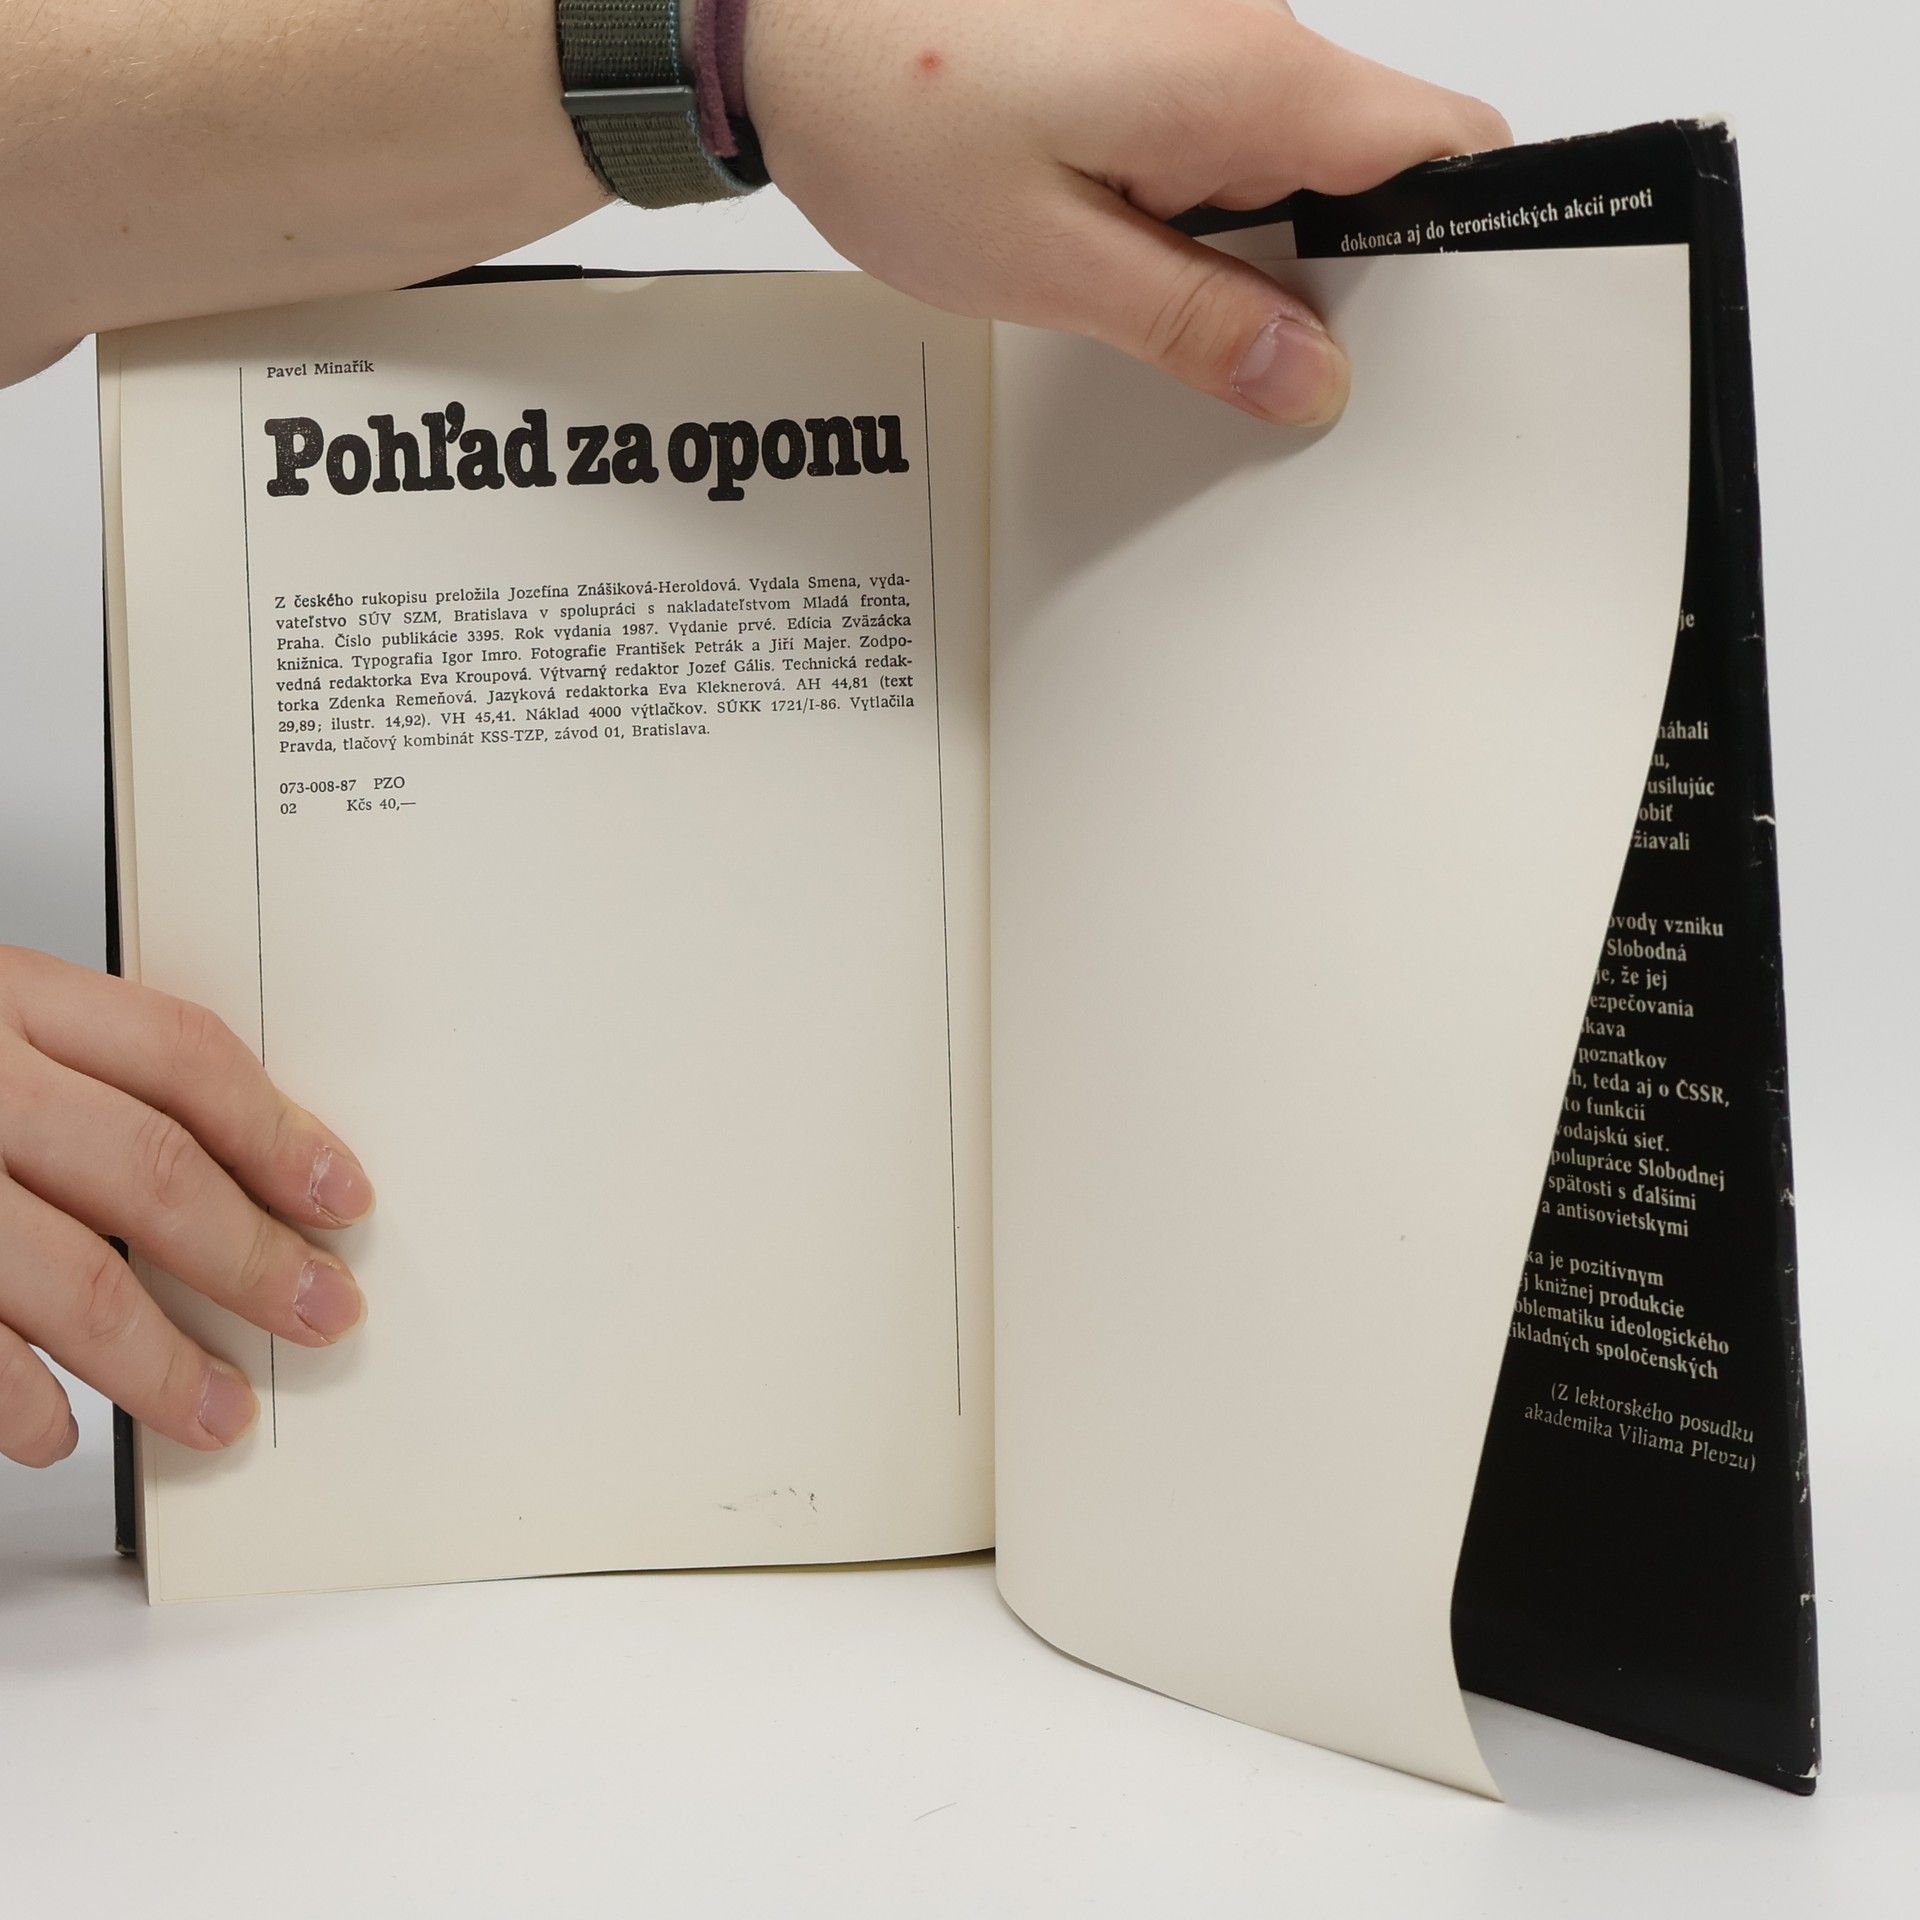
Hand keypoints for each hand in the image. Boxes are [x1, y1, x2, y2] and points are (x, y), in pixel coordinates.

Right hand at [0, 947, 370, 1465]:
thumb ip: (70, 1068)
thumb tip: (217, 1169)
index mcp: (0, 994)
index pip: (182, 1057)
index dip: (278, 1131)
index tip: (340, 1196)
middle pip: (152, 1173)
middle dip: (252, 1260)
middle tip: (320, 1313)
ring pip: (69, 1279)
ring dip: (157, 1362)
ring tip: (217, 1411)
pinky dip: (14, 1402)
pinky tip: (53, 1433)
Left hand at [746, 0, 1509, 424]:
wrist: (778, 22)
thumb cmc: (890, 119)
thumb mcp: (1051, 266)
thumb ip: (1194, 322)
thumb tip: (1307, 376)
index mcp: (1246, 76)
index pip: (1442, 143)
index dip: (1454, 247)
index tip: (1413, 338)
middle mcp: (1243, 31)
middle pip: (1368, 158)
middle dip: (1332, 269)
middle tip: (1249, 358)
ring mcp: (1195, 28)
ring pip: (1287, 151)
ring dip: (1247, 242)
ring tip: (1151, 298)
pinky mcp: (1145, 41)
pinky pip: (1217, 128)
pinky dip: (1194, 203)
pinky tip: (1122, 250)